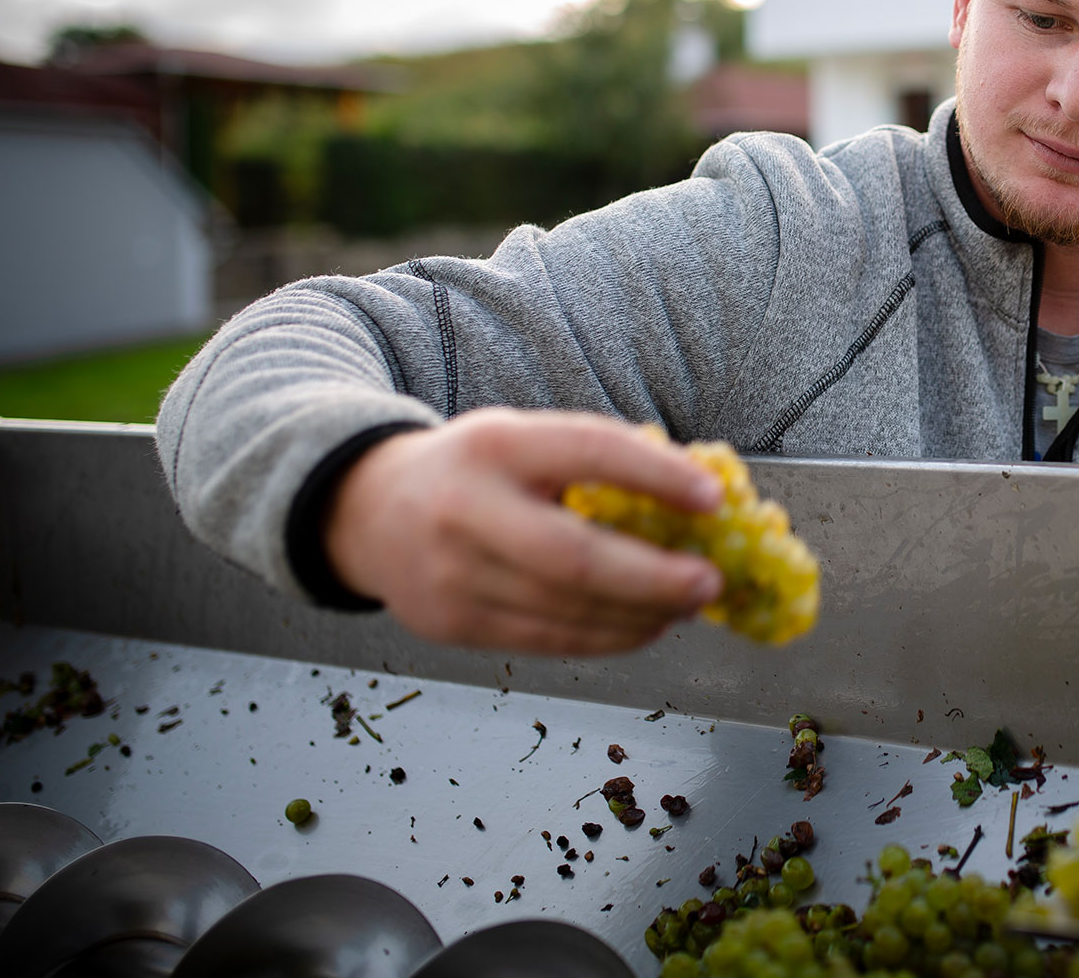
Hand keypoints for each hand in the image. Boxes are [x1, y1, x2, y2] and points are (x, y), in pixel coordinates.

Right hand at [325, 408, 725, 653]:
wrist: (365, 511)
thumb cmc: (473, 471)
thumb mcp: (522, 438)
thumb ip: (595, 461)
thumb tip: (695, 495)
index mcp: (495, 444)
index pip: (588, 451)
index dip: (657, 475)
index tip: (713, 498)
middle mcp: (466, 509)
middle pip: (576, 557)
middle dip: (655, 577)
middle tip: (709, 581)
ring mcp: (452, 575)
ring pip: (566, 611)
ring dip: (641, 615)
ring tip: (686, 605)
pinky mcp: (451, 625)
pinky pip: (547, 640)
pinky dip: (607, 638)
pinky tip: (643, 625)